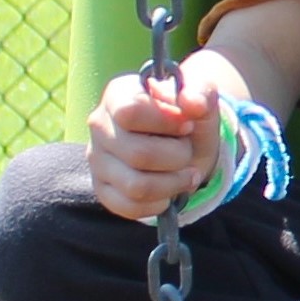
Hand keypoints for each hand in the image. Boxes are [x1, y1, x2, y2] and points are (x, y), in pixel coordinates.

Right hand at [86, 59, 225, 221]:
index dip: (166, 123)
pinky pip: (129, 208)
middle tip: (188, 150)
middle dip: (178, 156)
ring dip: (173, 183)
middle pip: (138, 155)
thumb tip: (192, 103)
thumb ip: (200, 92)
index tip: (187, 124)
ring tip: (186, 173)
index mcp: (118, 95)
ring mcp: (97, 160)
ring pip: (136, 187)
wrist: (189, 143)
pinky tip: (169, 191)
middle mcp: (100, 126)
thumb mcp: (201, 97)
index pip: (130, 113)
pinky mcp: (102, 189)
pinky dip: (159, 204)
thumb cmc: (189, 116)